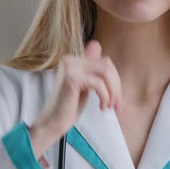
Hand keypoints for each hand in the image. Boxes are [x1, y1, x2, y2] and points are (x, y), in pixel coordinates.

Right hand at [29, 40, 121, 156]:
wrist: (53, 122)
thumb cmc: (69, 107)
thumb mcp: (84, 86)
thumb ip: (91, 69)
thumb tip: (97, 45)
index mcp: (73, 60)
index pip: (104, 61)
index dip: (115, 78)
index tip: (116, 95)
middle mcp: (70, 59)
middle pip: (107, 65)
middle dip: (116, 86)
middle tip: (116, 105)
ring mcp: (70, 67)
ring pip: (105, 73)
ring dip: (112, 92)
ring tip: (109, 106)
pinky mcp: (71, 79)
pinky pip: (98, 84)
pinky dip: (105, 96)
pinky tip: (101, 107)